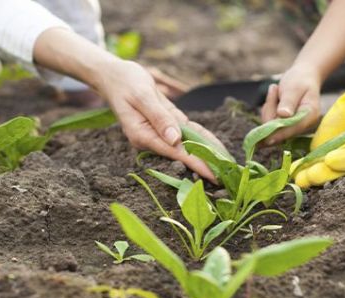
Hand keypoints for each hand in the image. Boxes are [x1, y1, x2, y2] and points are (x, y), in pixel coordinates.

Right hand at [95, 60, 223, 180]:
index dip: (196, 164)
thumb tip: (175, 139)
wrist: (115, 76)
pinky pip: (187, 133)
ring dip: (207, 152)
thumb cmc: (125, 83)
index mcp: (142, 136)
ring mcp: (159, 133)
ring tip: (227, 163)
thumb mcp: (142, 97)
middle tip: (229, 173)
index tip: (213, 174)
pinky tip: (216, 146)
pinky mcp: (166, 124)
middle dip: (206, 162)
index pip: (175, 153)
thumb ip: (159, 117)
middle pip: (183, 153)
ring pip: (188, 144)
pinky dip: (202, 138)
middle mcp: (151, 139)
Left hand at [260, 64, 323, 145]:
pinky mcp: (284, 125)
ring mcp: (293, 126)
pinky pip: (269, 121)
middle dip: (270, 110)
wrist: (303, 76)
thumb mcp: (294, 88)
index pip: (294, 128)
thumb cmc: (301, 79)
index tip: (265, 139)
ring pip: (272, 124)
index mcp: (310, 115)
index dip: (279, 134)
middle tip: (274, 88)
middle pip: (280, 128)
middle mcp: (303, 124)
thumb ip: (289, 101)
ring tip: (276, 89)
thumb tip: (283, 115)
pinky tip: (275, 96)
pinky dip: (268, 109)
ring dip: (269, 107)